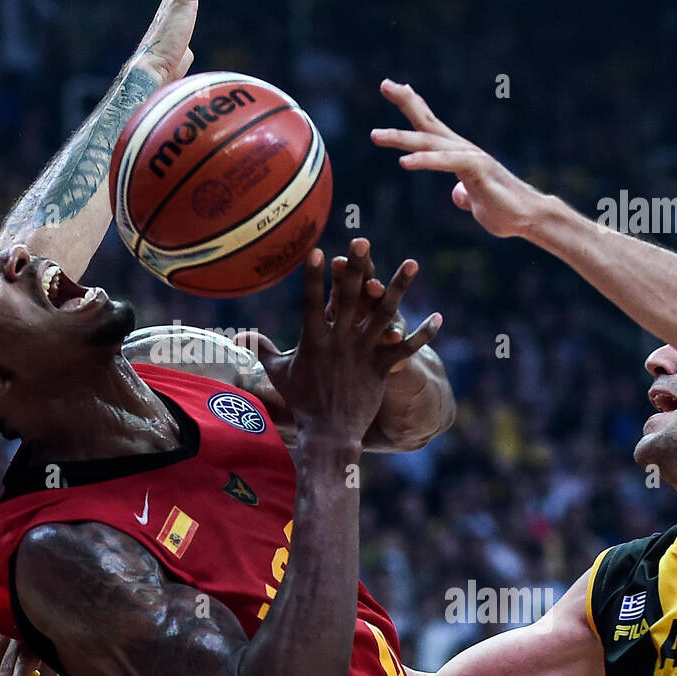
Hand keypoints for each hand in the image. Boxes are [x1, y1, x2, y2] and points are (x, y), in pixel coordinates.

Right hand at [240, 240, 440, 443]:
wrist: (329, 434)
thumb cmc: (302, 402)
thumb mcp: (279, 374)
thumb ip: (263, 349)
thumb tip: (237, 337)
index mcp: (314, 340)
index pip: (311, 302)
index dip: (314, 277)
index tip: (317, 251)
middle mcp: (339, 342)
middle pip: (349, 299)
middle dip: (356, 269)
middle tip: (363, 241)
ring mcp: (363, 354)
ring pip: (384, 315)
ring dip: (399, 288)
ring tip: (411, 263)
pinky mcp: (382, 369)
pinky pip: (405, 348)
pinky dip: (423, 334)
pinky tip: (439, 317)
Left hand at [370, 79, 553, 239]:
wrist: (529, 218)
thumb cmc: (503, 210)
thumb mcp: (475, 201)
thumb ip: (464, 194)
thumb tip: (458, 194)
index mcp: (458, 154)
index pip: (431, 125)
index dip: (414, 105)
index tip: (394, 87)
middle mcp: (463, 150)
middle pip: (428, 122)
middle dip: (407, 102)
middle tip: (385, 84)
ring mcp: (472, 158)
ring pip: (431, 143)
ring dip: (402, 139)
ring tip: (375, 135)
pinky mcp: (479, 171)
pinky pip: (447, 163)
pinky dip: (425, 161)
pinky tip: (404, 162)